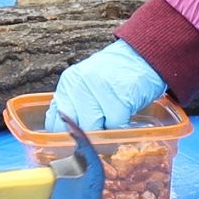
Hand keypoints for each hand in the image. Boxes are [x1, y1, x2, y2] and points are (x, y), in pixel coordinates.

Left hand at [47, 39, 167, 131]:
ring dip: (105, 132)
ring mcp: (99, 90)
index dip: (67, 137)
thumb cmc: (115, 74)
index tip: (77, 142)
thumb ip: (73, 105)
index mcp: (68, 83)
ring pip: (94, 129)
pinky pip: (115, 127)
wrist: (143, 56)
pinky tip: (126, 114)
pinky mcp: (120, 98)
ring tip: (114, 120)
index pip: (55, 123)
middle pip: (75, 129)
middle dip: (88, 137)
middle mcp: (79, 85)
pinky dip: (122, 127)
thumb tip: (65, 134)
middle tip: (100, 133)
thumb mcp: (86, 84)